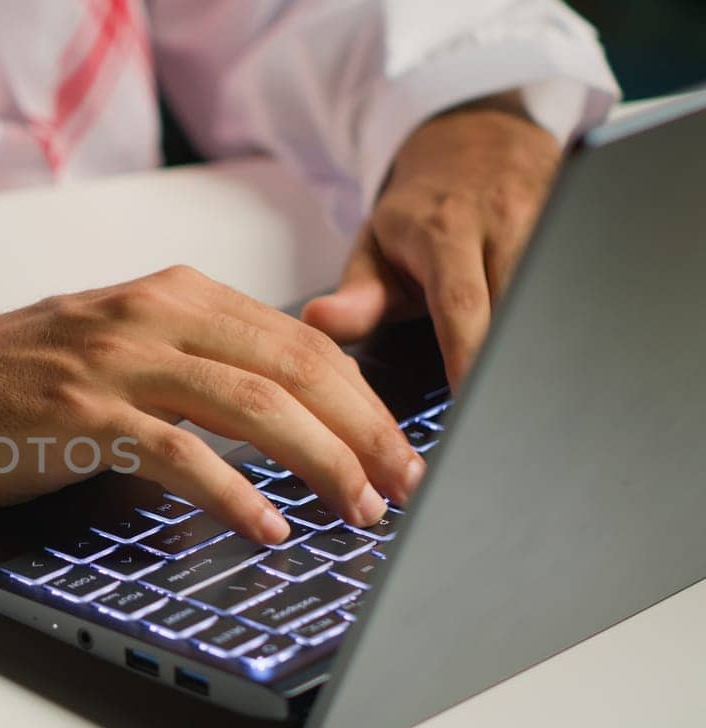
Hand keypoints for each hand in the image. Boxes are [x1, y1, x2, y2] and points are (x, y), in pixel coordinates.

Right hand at [0, 266, 425, 543]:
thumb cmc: (6, 380)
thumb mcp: (112, 346)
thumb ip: (190, 362)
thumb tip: (282, 413)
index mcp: (169, 294)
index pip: (299, 336)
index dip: (362, 395)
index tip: (397, 446)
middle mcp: (149, 314)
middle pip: (294, 365)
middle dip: (363, 430)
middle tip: (403, 484)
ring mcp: (113, 361)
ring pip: (253, 403)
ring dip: (320, 462)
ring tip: (357, 509)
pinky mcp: (78, 414)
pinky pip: (179, 453)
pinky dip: (234, 494)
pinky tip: (266, 527)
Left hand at [303, 92, 562, 386]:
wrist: (478, 141)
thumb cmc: (421, 211)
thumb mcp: (376, 247)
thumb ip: (355, 296)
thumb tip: (316, 322)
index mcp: (447, 231)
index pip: (461, 303)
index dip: (467, 357)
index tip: (470, 403)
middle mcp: (506, 223)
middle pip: (519, 308)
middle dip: (511, 364)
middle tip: (497, 418)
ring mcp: (553, 223)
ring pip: (554, 301)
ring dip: (542, 350)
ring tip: (525, 401)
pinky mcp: (580, 231)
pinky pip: (576, 288)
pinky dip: (564, 328)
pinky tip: (552, 365)